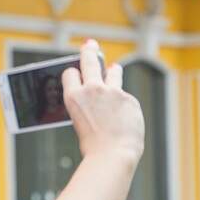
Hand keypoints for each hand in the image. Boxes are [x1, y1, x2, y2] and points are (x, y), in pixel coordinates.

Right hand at [61, 40, 144, 163]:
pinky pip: (126, 98)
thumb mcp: (82, 122)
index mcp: (73, 97)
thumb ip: (89, 105)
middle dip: (89, 51)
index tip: (75, 72)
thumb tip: (101, 93)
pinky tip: (124, 118)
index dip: (73, 73)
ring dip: (112, 70)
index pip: (70, 73)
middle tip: (90, 44)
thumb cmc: (94, 145)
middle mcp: (92, 89)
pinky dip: (125, 105)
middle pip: (90, 61)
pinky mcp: (129, 99)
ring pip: (113, 72)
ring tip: (114, 68)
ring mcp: (113, 92)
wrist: (113, 155)